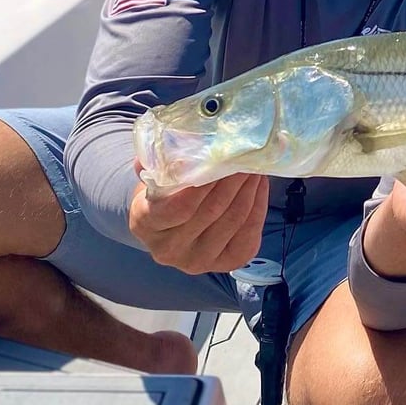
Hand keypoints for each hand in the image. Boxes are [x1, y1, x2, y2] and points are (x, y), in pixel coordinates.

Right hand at [129, 163, 269, 273]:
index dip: (205, 183)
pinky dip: (259, 206)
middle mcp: (169, 250)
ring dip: (249, 189)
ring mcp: (198, 261)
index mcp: (146, 225)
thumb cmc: (162, 194)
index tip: (222, 158)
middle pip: (212, 211)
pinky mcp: (226, 263)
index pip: (180, 207)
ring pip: (234, 220)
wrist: (168, 228)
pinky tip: (260, 185)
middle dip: (234, 180)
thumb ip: (159, 161)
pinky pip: (249, 233)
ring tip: (257, 165)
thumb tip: (172, 141)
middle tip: (248, 155)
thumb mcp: (153, 176)